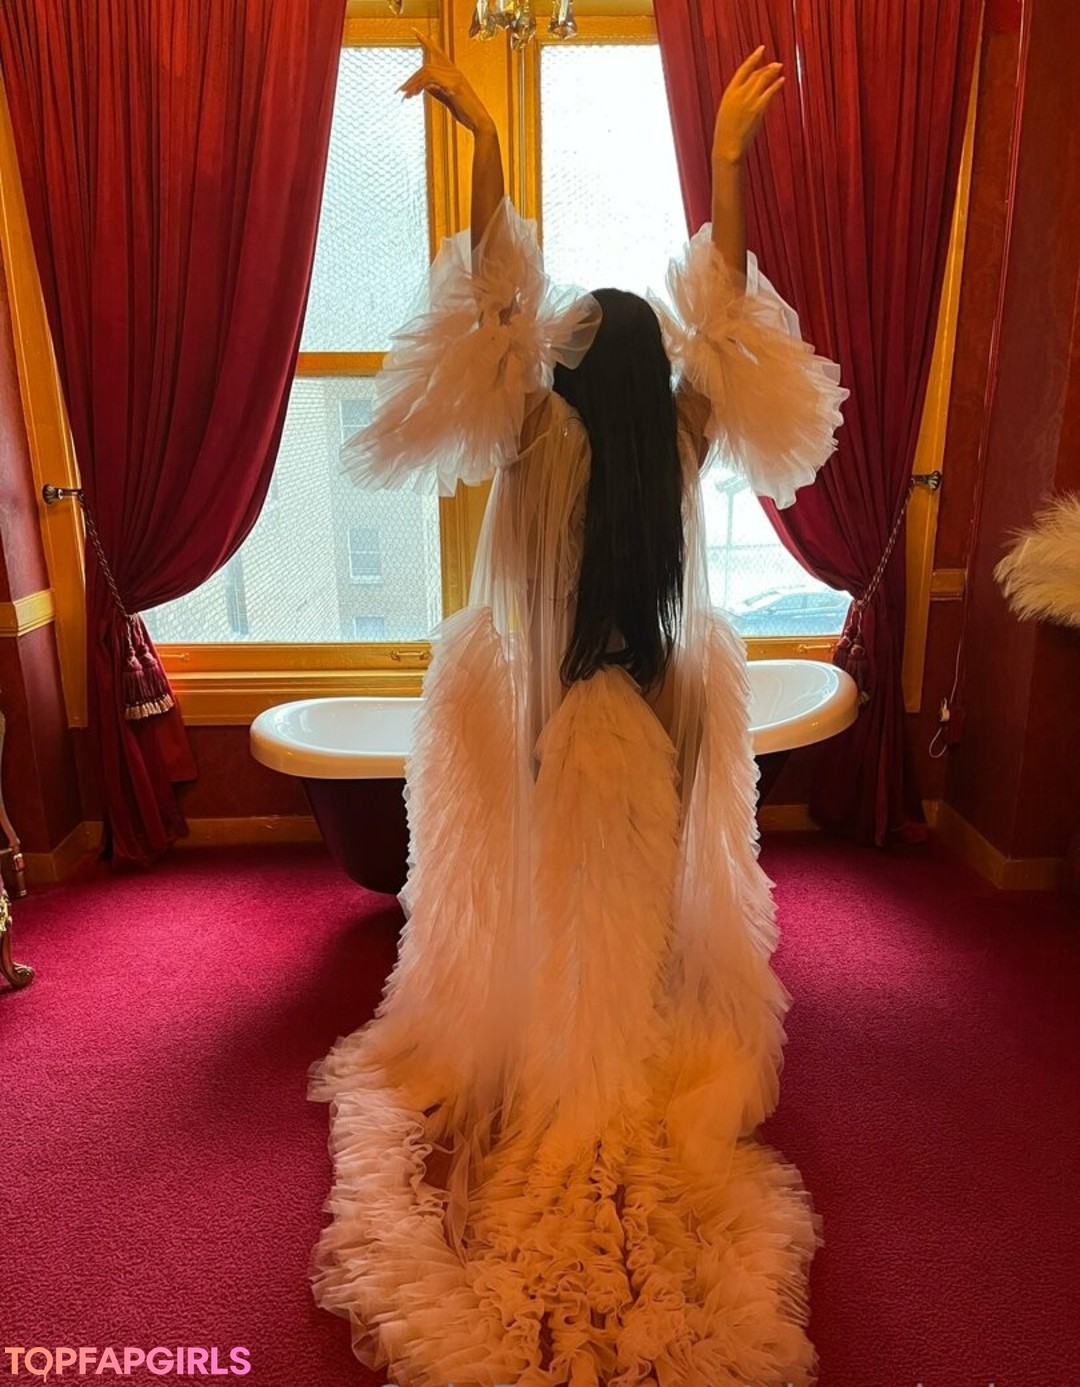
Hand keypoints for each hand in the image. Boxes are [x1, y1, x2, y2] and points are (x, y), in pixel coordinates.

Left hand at [399, 33, 493, 135]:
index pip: (438, 52)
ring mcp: (455, 76)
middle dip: (412, 79)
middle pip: (427, 66)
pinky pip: (431, 79)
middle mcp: (454, 71)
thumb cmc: (467, 114)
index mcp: (453, 73)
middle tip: (401, 91)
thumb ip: (437, 91)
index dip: (427, 42)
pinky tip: (415, 94)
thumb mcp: (448, 101)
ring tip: (406, 96)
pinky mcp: (454, 84)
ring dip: (413, 84)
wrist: (479, 122)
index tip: (415, 32)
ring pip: (427, 71)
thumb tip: (426, 86)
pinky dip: (420, 86)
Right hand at [713, 45, 784, 164]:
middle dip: (766, 67)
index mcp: (729, 93)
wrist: (727, 146)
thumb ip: (736, 101)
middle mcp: (739, 94)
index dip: (753, 58)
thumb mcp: (726, 113)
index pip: (743, 70)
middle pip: (755, 74)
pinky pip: (769, 92)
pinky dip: (776, 85)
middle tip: (775, 64)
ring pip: (763, 80)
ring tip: (779, 67)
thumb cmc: (725, 134)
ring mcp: (749, 101)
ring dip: (772, 72)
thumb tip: (745, 95)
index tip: (761, 50)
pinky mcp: (758, 109)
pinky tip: (781, 80)